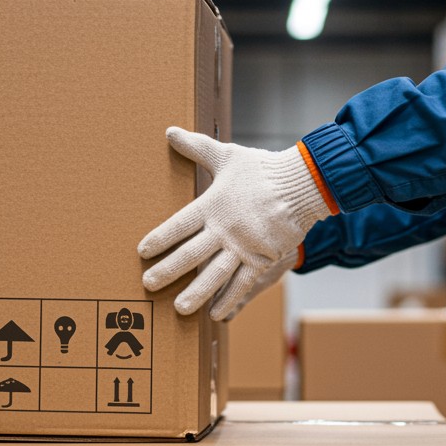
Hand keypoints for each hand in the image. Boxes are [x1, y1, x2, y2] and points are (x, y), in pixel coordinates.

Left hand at [139, 127, 330, 319]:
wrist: (303, 184)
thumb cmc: (262, 169)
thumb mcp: (227, 155)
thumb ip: (197, 148)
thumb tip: (169, 131)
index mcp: (212, 204)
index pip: (178, 225)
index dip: (159, 239)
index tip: (141, 252)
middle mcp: (225, 228)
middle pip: (190, 254)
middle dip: (168, 271)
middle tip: (148, 285)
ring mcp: (244, 246)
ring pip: (214, 274)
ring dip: (196, 293)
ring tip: (179, 309)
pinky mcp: (263, 258)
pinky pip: (242, 283)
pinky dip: (228, 299)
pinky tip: (215, 313)